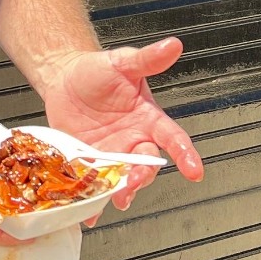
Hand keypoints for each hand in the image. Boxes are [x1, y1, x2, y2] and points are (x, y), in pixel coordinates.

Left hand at [42, 36, 203, 215]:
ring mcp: (111, 154)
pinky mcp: (89, 161)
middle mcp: (134, 141)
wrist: (65, 78)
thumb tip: (172, 45)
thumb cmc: (98, 71)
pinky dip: (93, 200)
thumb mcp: (122, 62)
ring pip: (122, 179)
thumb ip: (147, 59)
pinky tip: (90, 214)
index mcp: (149, 120)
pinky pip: (95, 182)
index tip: (194, 170)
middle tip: (136, 181)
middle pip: (147, 165)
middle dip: (143, 176)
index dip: (185, 154)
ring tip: (117, 198)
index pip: (173, 139)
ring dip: (121, 191)